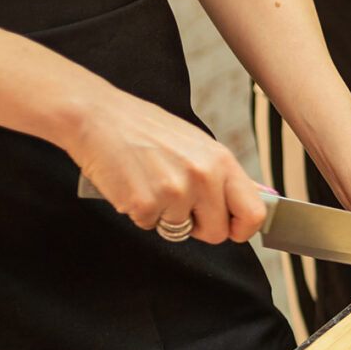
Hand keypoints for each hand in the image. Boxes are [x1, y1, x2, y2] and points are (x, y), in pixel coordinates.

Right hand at [67, 87, 264, 243]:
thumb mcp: (197, 145)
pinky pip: (149, 227)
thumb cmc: (146, 130)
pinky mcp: (144, 204)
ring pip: (181, 232)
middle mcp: (203, 176)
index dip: (243, 229)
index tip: (232, 228)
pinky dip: (140, 213)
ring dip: (165, 217)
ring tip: (150, 183)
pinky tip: (132, 185)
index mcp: (221, 161)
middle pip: (218, 233)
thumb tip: (253, 200)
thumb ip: (223, 175)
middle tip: (178, 203)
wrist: (96, 116)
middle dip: (199, 226)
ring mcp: (173, 191)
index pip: (254, 213)